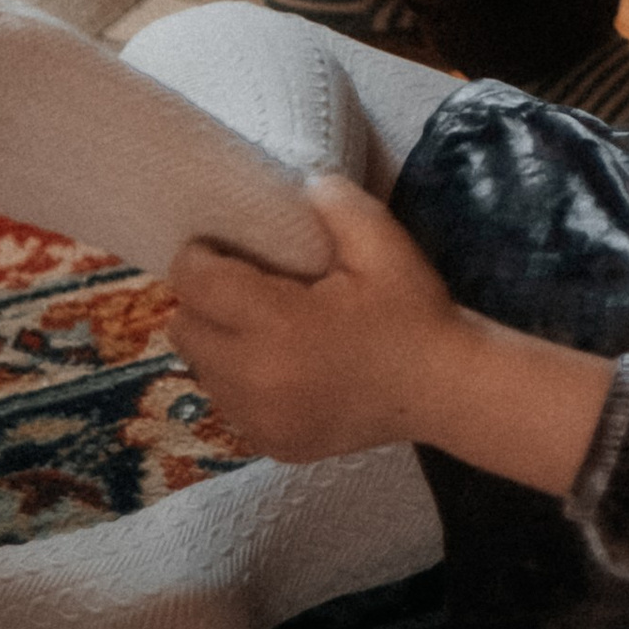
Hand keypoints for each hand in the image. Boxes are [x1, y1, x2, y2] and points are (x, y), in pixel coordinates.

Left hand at [169, 175, 463, 463]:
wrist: (443, 389)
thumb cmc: (410, 312)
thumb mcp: (381, 241)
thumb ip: (333, 200)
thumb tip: (297, 184)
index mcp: (276, 325)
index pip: (196, 286)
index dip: (197, 257)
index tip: (219, 244)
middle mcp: (254, 380)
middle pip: (185, 331)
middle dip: (203, 300)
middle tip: (240, 283)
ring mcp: (259, 421)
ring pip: (201, 371)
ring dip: (218, 342)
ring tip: (260, 324)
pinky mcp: (270, 445)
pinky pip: (228, 404)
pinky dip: (240, 381)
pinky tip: (281, 364)